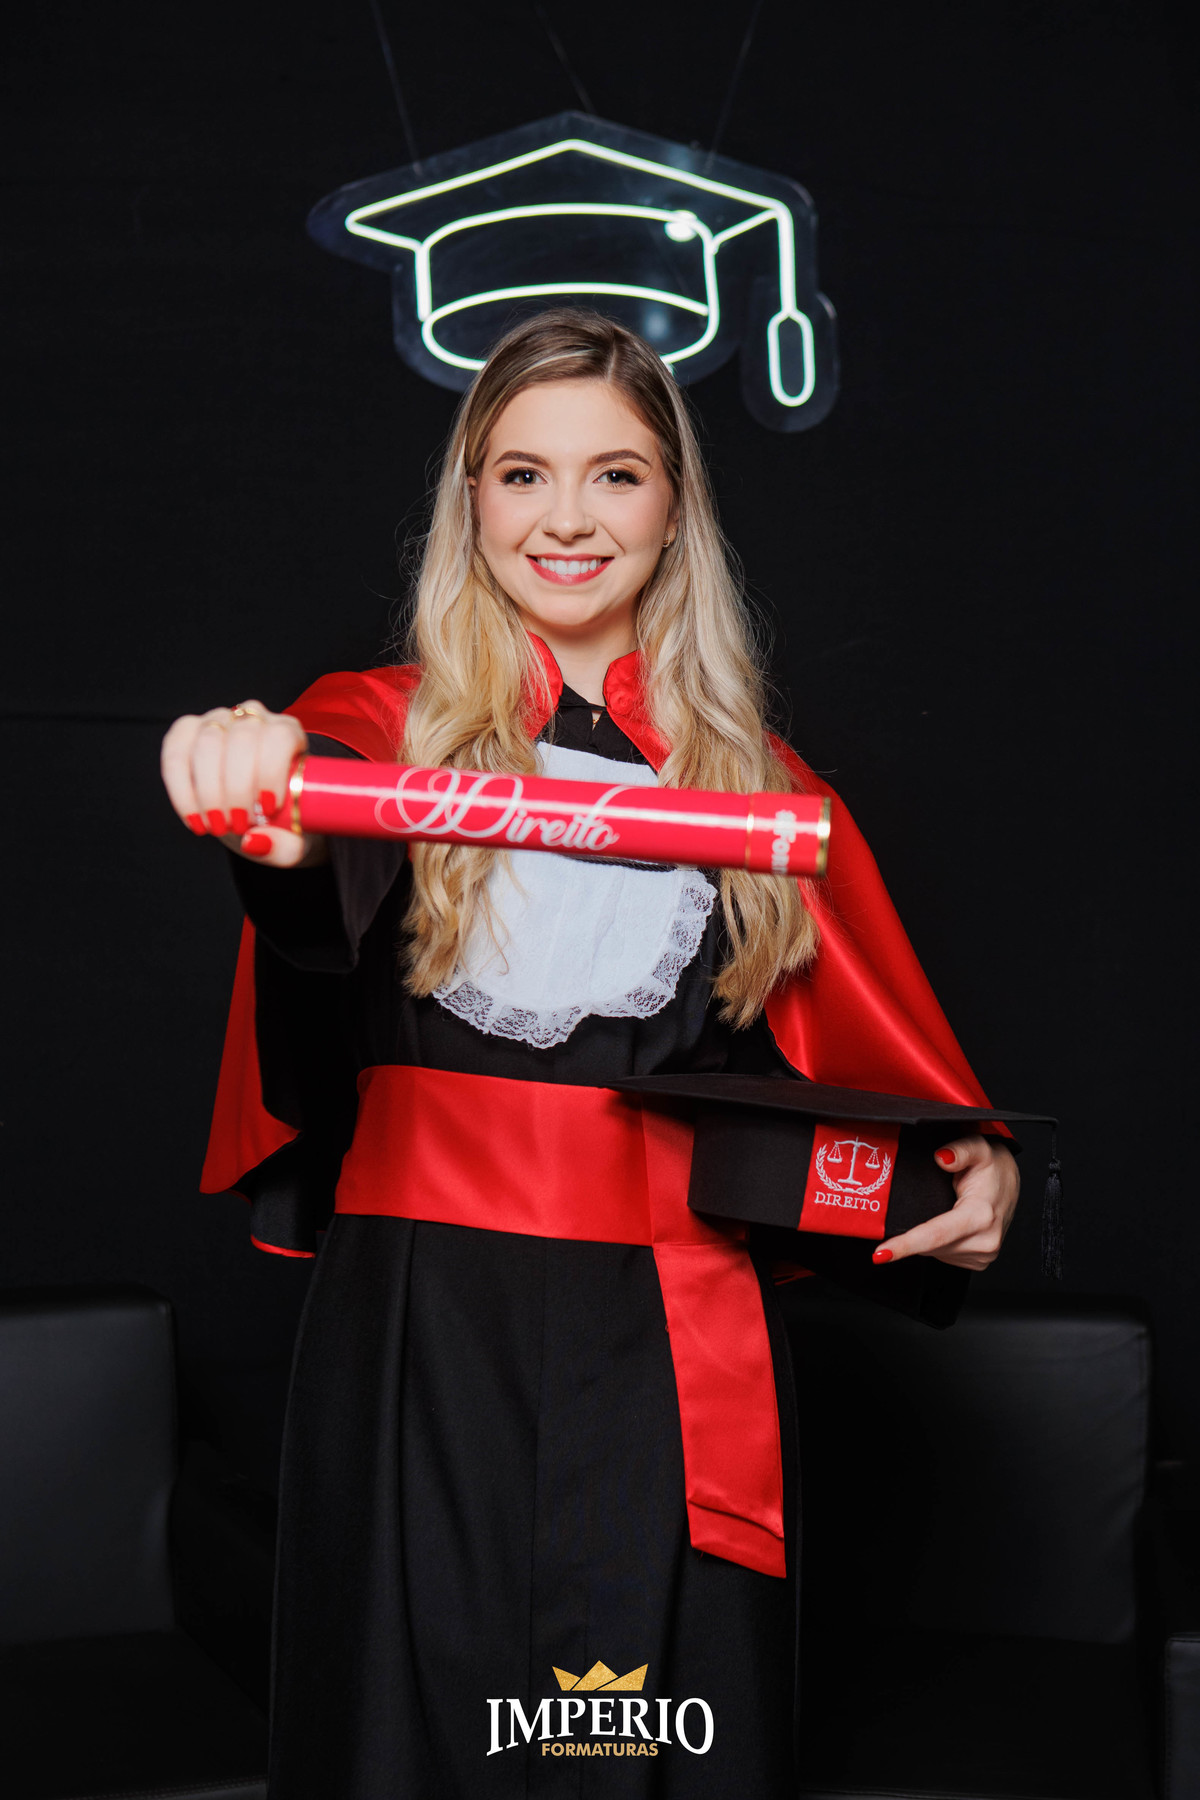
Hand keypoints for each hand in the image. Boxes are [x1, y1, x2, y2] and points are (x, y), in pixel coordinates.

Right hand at [160, 701, 322, 867]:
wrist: (258, 816)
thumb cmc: (282, 824)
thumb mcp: (294, 843)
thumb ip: (285, 847)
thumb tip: (253, 840)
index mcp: (288, 733)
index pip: (279, 737)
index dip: (270, 771)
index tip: (267, 809)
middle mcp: (254, 719)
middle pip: (242, 739)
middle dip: (237, 789)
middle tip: (239, 825)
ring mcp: (219, 721)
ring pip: (208, 741)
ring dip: (209, 791)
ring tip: (217, 825)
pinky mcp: (187, 731)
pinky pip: (176, 752)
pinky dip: (181, 789)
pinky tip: (193, 817)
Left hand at [873, 1135, 1019, 1270]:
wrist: (1010, 1183)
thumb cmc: (993, 1166)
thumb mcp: (979, 1148)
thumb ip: (960, 1149)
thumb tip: (942, 1157)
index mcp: (981, 1215)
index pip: (936, 1234)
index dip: (905, 1245)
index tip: (880, 1254)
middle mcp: (986, 1240)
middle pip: (930, 1246)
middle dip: (913, 1235)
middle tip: (918, 1206)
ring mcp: (984, 1254)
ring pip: (935, 1252)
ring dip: (928, 1239)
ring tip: (940, 1210)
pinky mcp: (980, 1261)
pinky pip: (945, 1255)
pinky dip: (938, 1243)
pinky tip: (947, 1226)